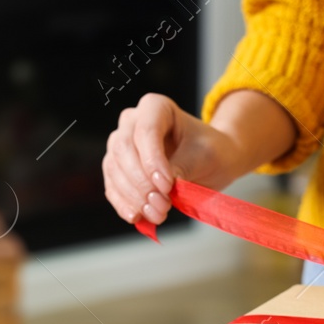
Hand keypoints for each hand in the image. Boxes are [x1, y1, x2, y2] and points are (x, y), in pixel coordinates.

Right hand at [103, 93, 242, 224]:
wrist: (212, 162)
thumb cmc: (210, 151)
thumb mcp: (204, 156)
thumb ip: (180, 168)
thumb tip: (159, 189)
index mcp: (155, 107)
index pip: (145, 130)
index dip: (152, 160)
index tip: (167, 185)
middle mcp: (132, 122)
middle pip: (123, 149)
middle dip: (141, 182)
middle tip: (163, 204)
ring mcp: (121, 145)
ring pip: (114, 169)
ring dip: (133, 196)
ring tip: (157, 214)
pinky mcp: (118, 170)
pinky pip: (112, 187)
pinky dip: (124, 204)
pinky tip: (138, 217)